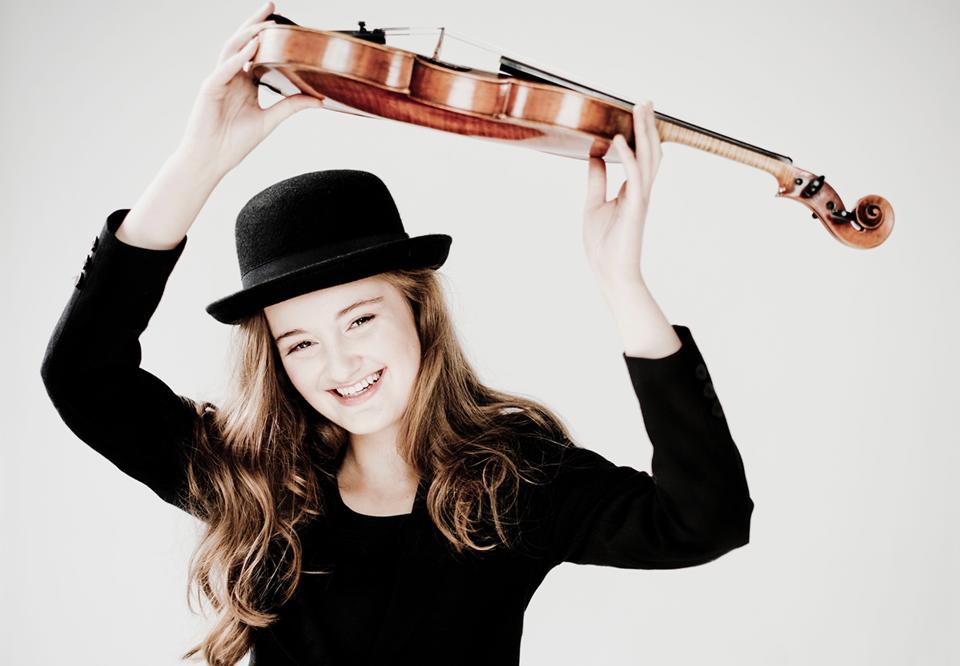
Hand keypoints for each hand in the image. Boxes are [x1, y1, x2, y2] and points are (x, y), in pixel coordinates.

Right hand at [175, 1, 322, 176]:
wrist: (211, 160)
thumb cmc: (233, 142)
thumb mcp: (270, 121)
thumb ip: (291, 106)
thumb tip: (318, 99)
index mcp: (245, 82)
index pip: (257, 52)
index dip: (269, 37)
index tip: (284, 22)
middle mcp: (231, 77)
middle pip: (243, 43)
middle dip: (256, 24)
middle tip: (272, 7)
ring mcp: (219, 80)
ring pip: (232, 50)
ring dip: (247, 34)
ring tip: (264, 23)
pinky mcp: (209, 90)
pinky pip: (224, 70)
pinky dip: (238, 59)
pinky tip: (252, 49)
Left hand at [582, 100, 661, 286]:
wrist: (608, 273)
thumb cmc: (603, 245)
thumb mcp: (593, 203)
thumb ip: (596, 179)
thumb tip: (595, 155)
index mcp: (632, 191)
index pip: (640, 156)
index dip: (640, 134)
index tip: (636, 112)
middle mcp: (640, 192)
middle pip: (649, 152)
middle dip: (648, 126)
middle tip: (645, 102)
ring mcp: (640, 199)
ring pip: (647, 159)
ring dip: (644, 133)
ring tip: (640, 109)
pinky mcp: (635, 208)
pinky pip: (634, 177)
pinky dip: (628, 156)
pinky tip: (619, 139)